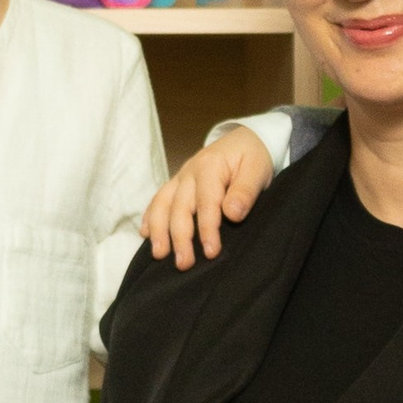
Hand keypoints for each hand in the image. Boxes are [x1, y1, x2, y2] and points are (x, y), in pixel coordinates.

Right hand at [142, 128, 273, 266]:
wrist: (244, 139)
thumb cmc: (253, 157)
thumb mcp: (258, 170)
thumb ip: (245, 191)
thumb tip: (232, 214)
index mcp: (210, 167)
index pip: (206, 203)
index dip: (207, 229)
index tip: (211, 252)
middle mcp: (189, 172)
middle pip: (179, 207)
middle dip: (179, 237)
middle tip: (184, 264)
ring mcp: (180, 178)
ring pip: (162, 204)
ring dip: (158, 230)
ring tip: (158, 254)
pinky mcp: (177, 184)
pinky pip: (158, 199)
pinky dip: (150, 217)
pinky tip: (145, 234)